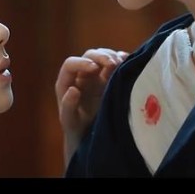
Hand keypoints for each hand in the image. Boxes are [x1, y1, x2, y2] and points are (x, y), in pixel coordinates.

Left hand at [54, 48, 127, 162]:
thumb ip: (68, 106)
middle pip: (90, 56)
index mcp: (67, 82)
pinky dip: (123, 60)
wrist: (91, 137)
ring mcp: (97, 76)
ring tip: (121, 63)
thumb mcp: (70, 121)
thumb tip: (73, 89)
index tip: (94, 67)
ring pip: (104, 57)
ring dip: (113, 57)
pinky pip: (117, 64)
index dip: (82, 62)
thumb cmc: (76, 129)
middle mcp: (82, 75)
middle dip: (101, 56)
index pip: (71, 64)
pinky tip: (128, 62)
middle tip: (113, 63)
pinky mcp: (111, 79)